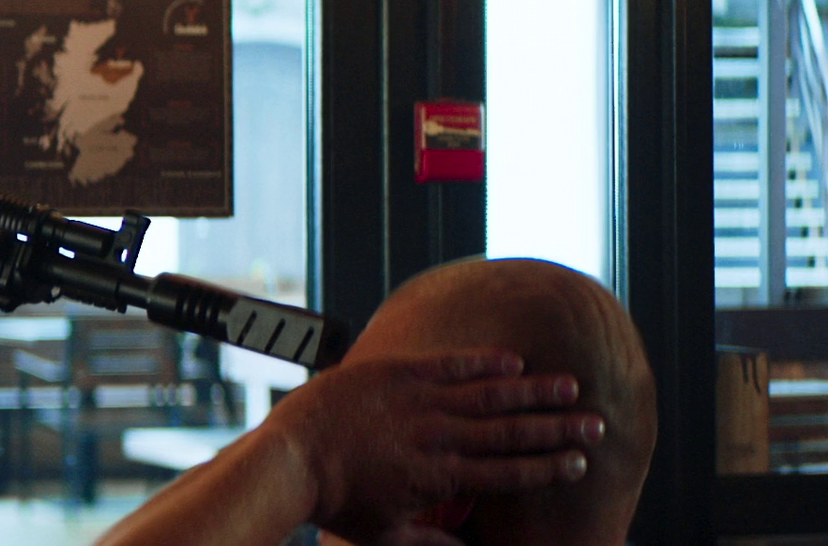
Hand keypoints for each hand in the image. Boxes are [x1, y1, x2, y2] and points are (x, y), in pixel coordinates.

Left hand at [268, 348, 603, 544]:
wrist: (289, 459)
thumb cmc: (334, 500)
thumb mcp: (385, 534)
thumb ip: (431, 545)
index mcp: (439, 478)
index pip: (508, 473)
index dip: (548, 467)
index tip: (580, 462)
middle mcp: (437, 438)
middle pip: (511, 432)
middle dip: (558, 428)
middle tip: (596, 424)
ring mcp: (417, 403)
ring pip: (489, 394)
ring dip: (533, 390)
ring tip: (570, 386)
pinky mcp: (395, 373)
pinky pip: (448, 364)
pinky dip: (483, 361)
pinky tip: (513, 359)